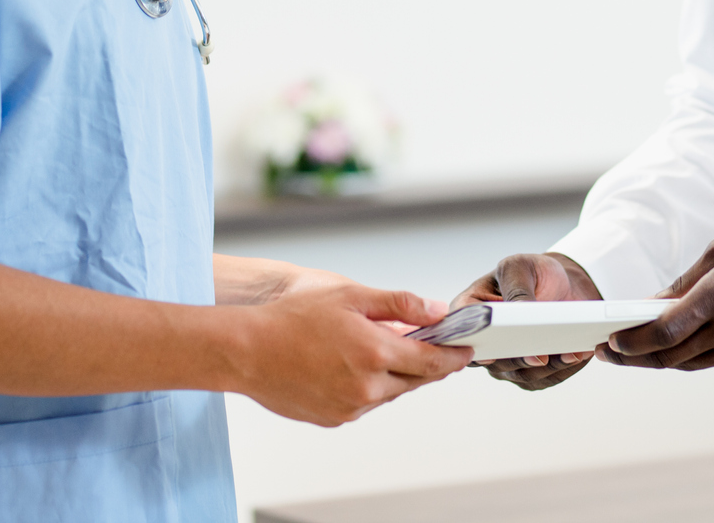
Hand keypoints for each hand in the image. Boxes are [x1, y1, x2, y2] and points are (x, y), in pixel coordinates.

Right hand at [230, 282, 473, 425]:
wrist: (246, 350)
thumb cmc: (292, 318)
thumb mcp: (351, 295)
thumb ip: (398, 304)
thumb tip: (435, 311)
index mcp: (374, 353)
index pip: (431, 361)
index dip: (453, 356)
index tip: (467, 351)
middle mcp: (366, 387)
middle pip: (414, 380)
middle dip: (427, 364)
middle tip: (433, 347)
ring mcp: (349, 407)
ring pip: (389, 392)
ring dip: (395, 374)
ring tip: (382, 349)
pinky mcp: (333, 418)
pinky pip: (364, 403)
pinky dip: (370, 386)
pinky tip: (354, 366)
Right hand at [452, 252, 601, 389]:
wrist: (561, 284)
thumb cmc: (532, 271)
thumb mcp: (520, 267)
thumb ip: (516, 290)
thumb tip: (520, 319)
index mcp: (470, 311)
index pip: (459, 334)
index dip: (470, 346)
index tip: (489, 354)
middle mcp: (483, 341)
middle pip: (494, 361)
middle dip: (520, 359)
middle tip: (541, 355)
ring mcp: (504, 360)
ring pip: (522, 374)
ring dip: (547, 366)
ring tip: (568, 352)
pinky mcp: (529, 371)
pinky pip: (544, 378)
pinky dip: (562, 369)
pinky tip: (575, 355)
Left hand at [598, 226, 713, 371]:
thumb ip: (685, 281)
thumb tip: (652, 304)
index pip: (664, 333)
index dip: (632, 342)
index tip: (610, 341)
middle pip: (670, 357)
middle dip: (634, 357)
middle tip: (609, 352)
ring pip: (689, 365)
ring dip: (658, 361)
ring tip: (632, 352)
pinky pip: (713, 364)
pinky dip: (690, 357)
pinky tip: (672, 349)